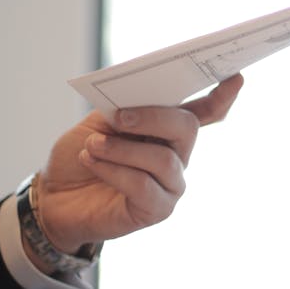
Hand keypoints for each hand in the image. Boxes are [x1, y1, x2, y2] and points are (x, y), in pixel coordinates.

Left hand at [29, 74, 244, 255]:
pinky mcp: (157, 210)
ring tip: (93, 146)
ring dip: (122, 149)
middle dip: (154, 117)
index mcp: (168, 130)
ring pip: (163, 159)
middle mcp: (177, 156)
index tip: (236, 78)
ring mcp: (170, 185)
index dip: (222, 97)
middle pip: (187, 128)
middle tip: (119, 118)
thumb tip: (138, 98)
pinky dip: (113, 170)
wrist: (54, 196)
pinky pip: (144, 186)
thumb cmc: (80, 155)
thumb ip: (123, 108)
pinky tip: (92, 162)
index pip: (205, 112)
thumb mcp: (99, 122)